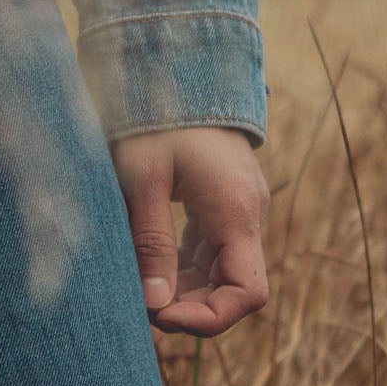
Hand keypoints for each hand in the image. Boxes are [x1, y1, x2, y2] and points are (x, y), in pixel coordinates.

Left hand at [112, 126, 270, 337]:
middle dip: (191, 308)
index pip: (247, 293)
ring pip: (221, 271)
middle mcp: (247, 214)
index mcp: (235, 212)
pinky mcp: (223, 202)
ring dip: (185, 290)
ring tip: (138, 289)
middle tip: (140, 307)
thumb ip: (151, 242)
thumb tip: (154, 305)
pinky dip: (184, 267)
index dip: (210, 319)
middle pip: (234, 287)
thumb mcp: (143, 179)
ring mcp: (238, 208)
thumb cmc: (156, 117)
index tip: (162, 317)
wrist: (177, 66)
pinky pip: (211, 250)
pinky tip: (149, 268)